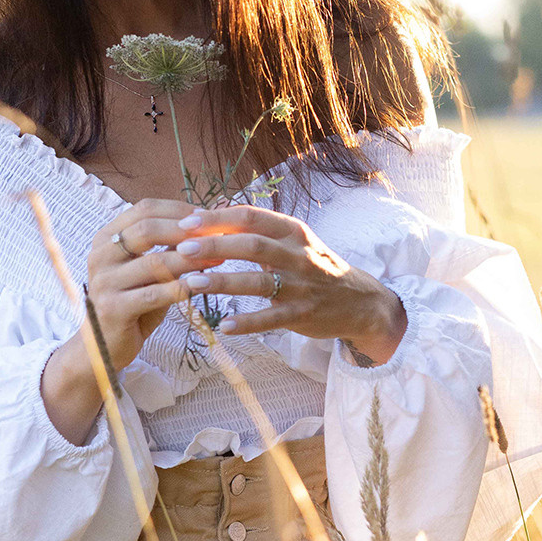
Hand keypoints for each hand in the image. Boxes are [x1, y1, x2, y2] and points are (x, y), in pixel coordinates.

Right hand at [40, 198, 218, 446]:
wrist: (104, 346)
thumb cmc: (133, 304)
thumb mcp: (148, 272)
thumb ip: (168, 249)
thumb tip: (208, 224)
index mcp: (106, 238)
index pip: (144, 209)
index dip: (179, 210)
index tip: (208, 217)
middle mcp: (100, 256)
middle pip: (146, 229)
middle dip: (186, 231)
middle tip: (217, 235)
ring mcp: (103, 282)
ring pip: (154, 262)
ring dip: (191, 259)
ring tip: (219, 258)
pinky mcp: (112, 309)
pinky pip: (154, 294)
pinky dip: (182, 287)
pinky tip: (203, 284)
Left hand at [173, 203, 407, 364]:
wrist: (359, 301)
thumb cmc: (315, 267)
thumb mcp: (294, 241)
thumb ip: (257, 230)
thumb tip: (209, 215)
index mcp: (293, 231)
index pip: (251, 217)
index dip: (217, 218)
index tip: (186, 222)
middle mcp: (298, 255)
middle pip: (251, 245)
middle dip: (214, 245)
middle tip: (182, 249)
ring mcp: (301, 286)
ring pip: (257, 282)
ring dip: (222, 282)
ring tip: (191, 283)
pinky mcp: (302, 315)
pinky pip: (270, 319)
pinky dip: (246, 323)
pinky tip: (223, 326)